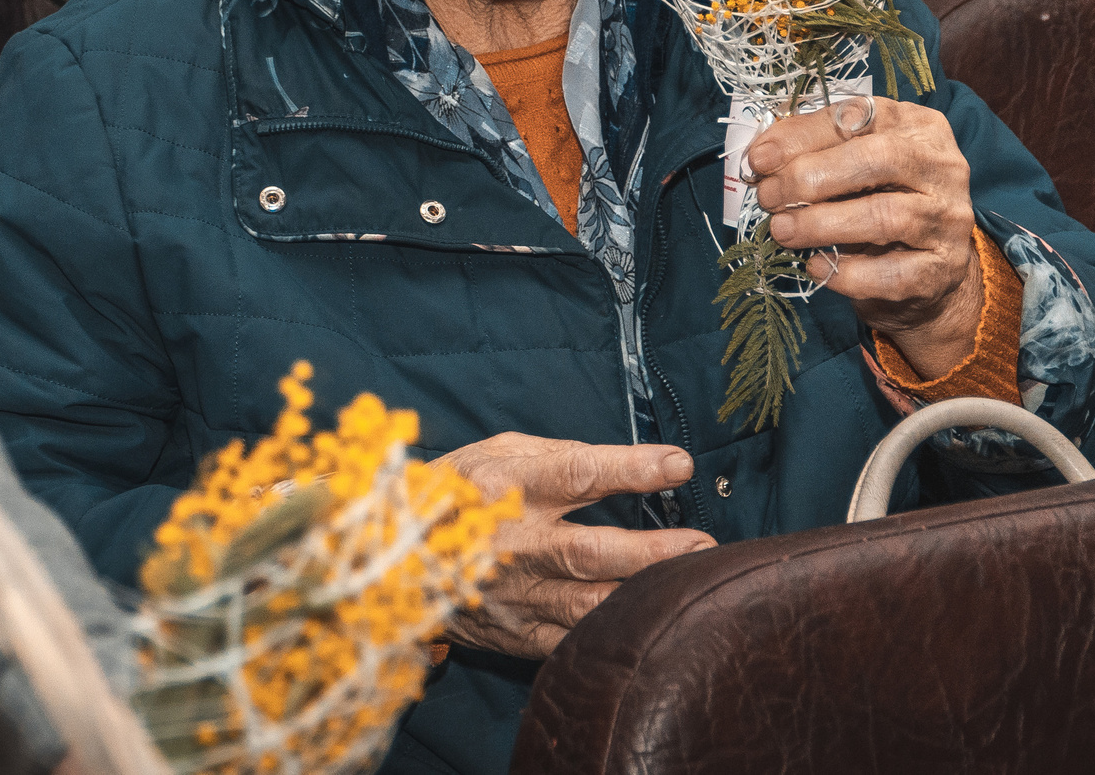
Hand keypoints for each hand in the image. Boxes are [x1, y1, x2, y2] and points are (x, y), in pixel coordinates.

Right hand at [432, 435, 712, 659]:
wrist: (392, 558)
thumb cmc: (456, 492)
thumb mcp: (497, 453)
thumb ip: (557, 457)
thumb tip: (621, 464)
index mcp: (508, 487)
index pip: (577, 474)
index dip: (631, 469)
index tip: (679, 465)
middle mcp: (514, 543)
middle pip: (591, 551)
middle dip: (652, 551)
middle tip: (703, 544)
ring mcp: (514, 594)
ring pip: (588, 603)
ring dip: (643, 596)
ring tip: (690, 586)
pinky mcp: (515, 633)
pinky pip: (570, 641)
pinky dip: (610, 634)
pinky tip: (648, 624)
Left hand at [746, 98, 982, 380]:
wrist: (927, 272)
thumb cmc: (878, 203)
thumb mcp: (851, 165)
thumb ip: (813, 150)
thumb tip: (761, 155)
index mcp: (918, 126)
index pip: (859, 117)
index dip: (802, 136)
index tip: (759, 159)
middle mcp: (942, 166)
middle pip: (877, 159)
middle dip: (810, 177)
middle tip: (769, 197)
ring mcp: (948, 219)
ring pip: (884, 215)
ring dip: (820, 223)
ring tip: (782, 230)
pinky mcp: (943, 269)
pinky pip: (892, 273)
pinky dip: (846, 272)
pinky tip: (816, 266)